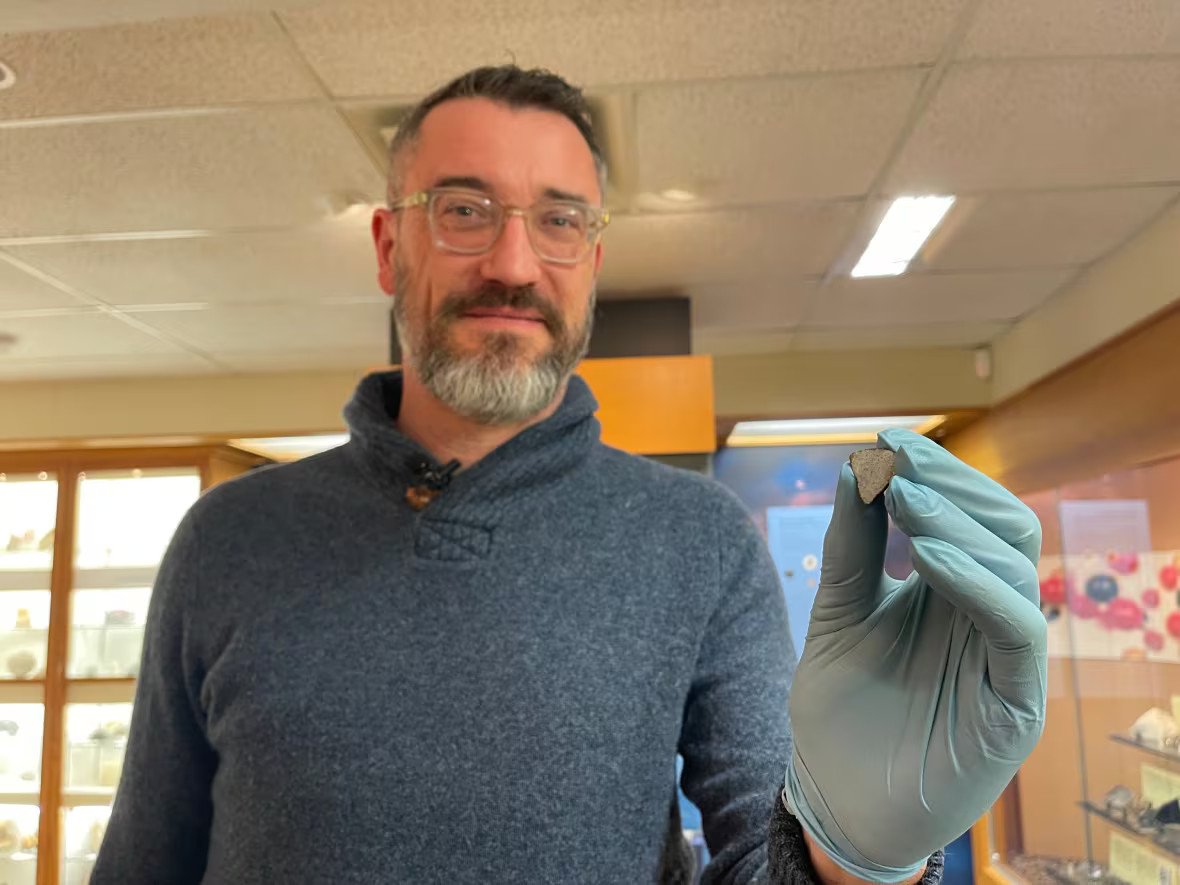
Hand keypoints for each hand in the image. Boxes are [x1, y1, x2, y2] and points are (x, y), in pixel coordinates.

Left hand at [783, 429, 1046, 882]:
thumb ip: (853, 549)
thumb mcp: (837, 615)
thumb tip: (855, 467)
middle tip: (899, 458)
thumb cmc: (839, 712)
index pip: (969, 515)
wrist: (834, 802)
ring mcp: (1004, 658)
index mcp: (952, 592)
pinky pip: (1017, 629)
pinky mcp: (1015, 704)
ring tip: (905, 497)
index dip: (935, 473)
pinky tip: (928, 556)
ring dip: (960, 524)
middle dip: (952, 486)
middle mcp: (986, 617)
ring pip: (1017, 568)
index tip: (885, 438)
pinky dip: (978, 584)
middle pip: (1004, 529)